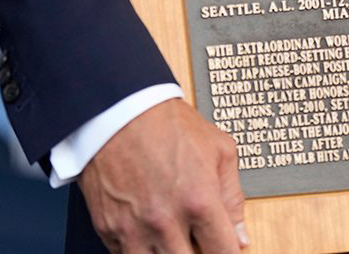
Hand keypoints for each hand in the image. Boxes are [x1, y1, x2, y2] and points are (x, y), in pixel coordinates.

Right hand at [78, 97, 248, 252]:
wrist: (119, 109)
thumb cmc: (167, 123)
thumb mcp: (219, 149)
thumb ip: (233, 196)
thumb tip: (240, 236)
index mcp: (198, 201)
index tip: (226, 249)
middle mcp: (166, 221)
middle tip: (198, 240)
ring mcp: (134, 229)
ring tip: (174, 237)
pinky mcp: (109, 230)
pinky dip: (141, 250)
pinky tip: (150, 233)